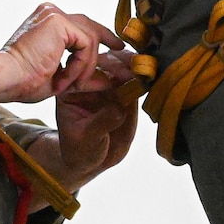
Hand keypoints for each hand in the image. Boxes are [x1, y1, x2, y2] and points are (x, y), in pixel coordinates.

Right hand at [0, 3, 123, 103]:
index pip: (81, 27)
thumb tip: (111, 78)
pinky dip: (80, 65)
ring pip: (90, 39)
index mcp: (47, 22)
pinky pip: (86, 44)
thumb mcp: (63, 77)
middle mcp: (51, 12)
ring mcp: (55, 14)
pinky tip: (66, 77)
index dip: (101, 39)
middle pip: (90, 26)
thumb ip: (86, 74)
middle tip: (124, 56)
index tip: (116, 50)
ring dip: (85, 67)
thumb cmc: (24, 81)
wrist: (7, 78)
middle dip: (108, 42)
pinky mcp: (59, 21)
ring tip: (72, 83)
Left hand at [52, 50, 139, 185]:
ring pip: (123, 67)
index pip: (86, 71)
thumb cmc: (80, 149)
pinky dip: (144, 77)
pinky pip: (136, 80)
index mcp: (72, 88)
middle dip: (121, 64)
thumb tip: (120, 108)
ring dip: (135, 66)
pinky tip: (151, 78)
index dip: (103, 71)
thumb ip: (103, 121)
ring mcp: (108, 85)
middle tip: (135, 70)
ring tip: (145, 72)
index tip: (118, 76)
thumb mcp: (87, 137)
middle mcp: (90, 82)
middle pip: (105, 63)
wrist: (92, 160)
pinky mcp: (125, 92)